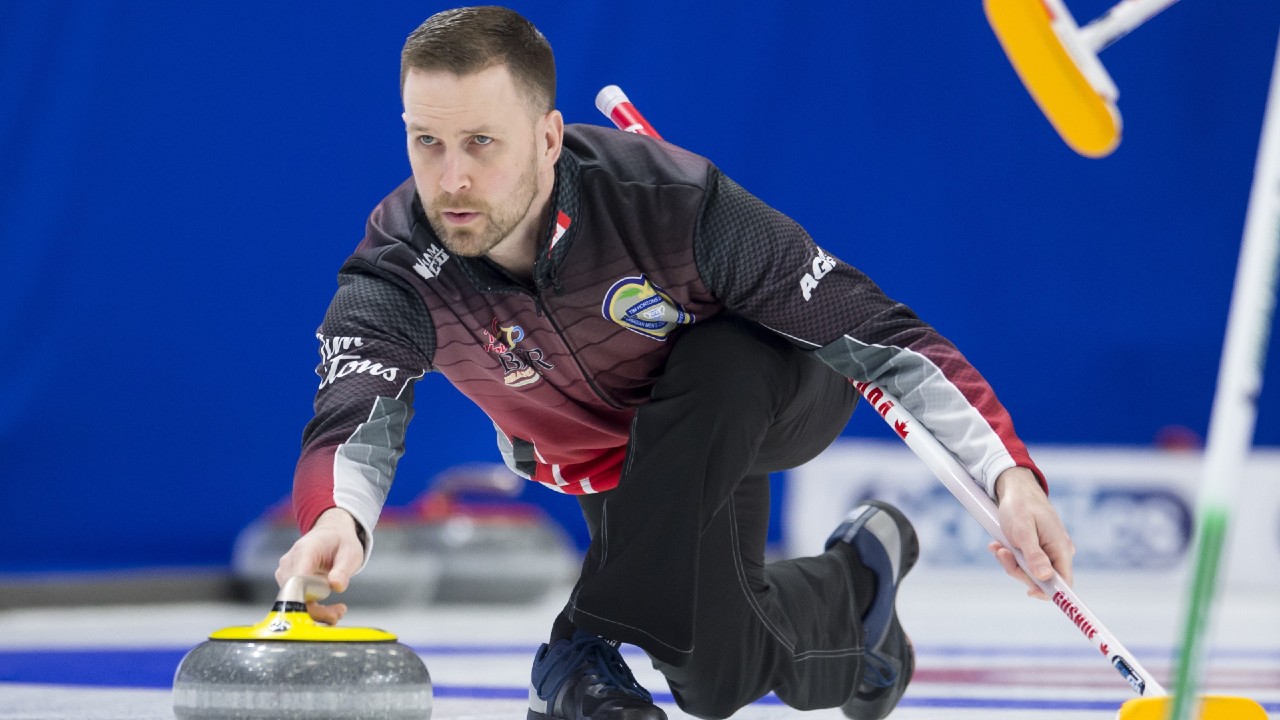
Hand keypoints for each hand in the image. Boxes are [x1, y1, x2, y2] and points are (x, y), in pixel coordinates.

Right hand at [275, 507, 364, 623]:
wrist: (331, 533)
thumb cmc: (341, 542)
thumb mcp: (350, 553)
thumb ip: (343, 570)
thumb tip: (336, 586)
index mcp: (305, 551)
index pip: (297, 580)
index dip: (308, 599)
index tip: (328, 613)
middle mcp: (289, 562)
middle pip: (294, 595)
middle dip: (317, 611)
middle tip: (340, 613)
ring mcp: (285, 573)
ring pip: (293, 602)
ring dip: (315, 612)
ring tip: (338, 611)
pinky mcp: (287, 582)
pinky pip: (295, 600)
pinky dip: (312, 609)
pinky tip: (328, 610)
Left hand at [987, 466, 1074, 599]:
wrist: (1015, 488)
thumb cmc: (1020, 506)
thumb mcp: (1022, 530)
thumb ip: (1033, 554)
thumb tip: (1044, 577)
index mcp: (1061, 548)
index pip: (1064, 582)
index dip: (1049, 593)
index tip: (1029, 593)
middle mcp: (1058, 552)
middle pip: (1041, 579)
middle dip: (1018, 570)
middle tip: (1002, 554)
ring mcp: (1047, 551)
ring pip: (1029, 571)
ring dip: (1010, 561)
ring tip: (997, 546)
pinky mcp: (1036, 549)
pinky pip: (1023, 561)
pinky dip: (1009, 555)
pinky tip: (998, 545)